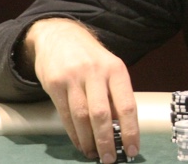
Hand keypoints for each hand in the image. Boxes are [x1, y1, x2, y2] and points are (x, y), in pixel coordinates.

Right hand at [23, 18, 138, 162]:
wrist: (59, 36)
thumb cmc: (90, 57)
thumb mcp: (109, 68)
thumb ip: (115, 94)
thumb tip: (122, 129)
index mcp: (116, 69)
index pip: (127, 104)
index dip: (130, 130)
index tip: (132, 150)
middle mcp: (95, 72)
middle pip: (101, 114)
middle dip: (106, 141)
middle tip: (109, 159)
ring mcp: (73, 77)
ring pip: (81, 117)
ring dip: (89, 141)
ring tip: (94, 154)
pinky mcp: (54, 84)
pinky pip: (65, 115)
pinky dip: (74, 134)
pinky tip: (81, 143)